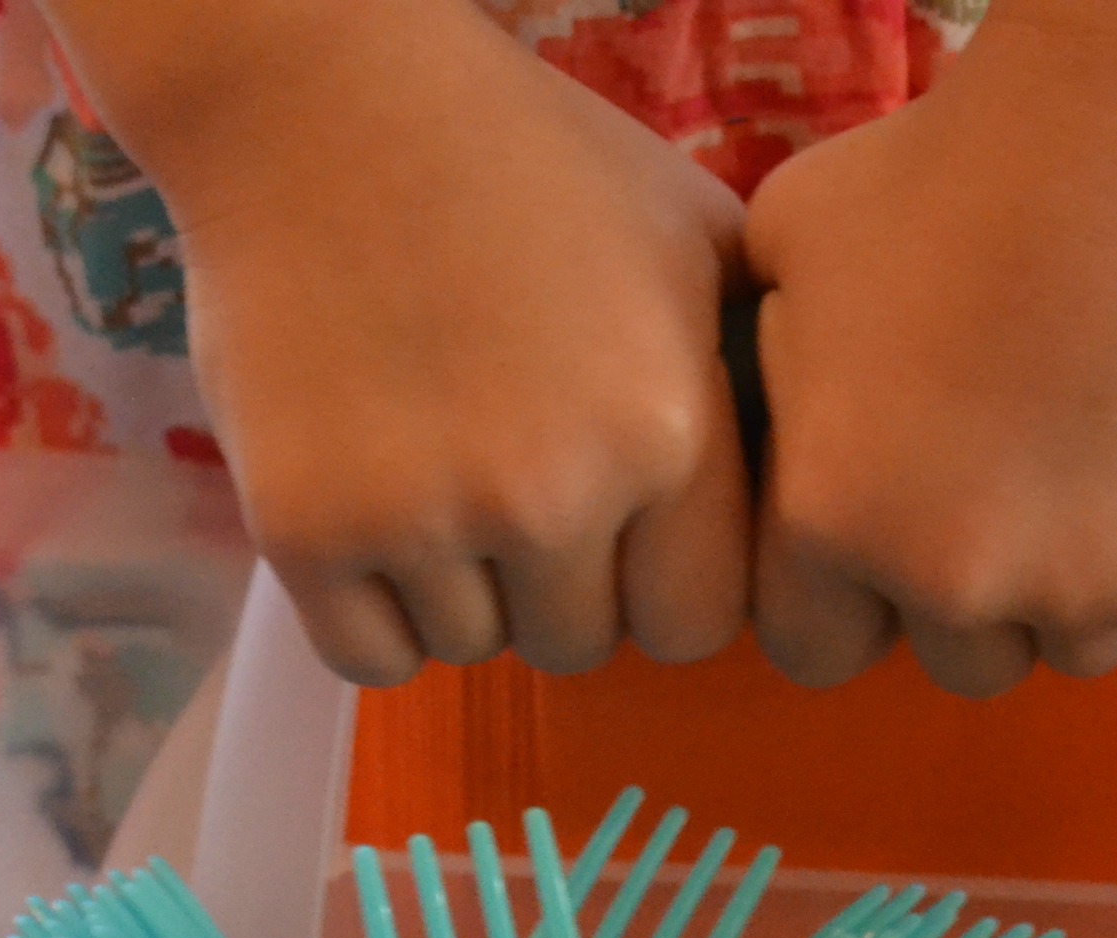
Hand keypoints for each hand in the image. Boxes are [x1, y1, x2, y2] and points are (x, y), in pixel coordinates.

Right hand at [43, 0, 750, 682]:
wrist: (321, 101)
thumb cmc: (524, 160)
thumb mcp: (693, 239)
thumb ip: (756, 377)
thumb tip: (808, 494)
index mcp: (669, 428)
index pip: (694, 623)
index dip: (658, 584)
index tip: (622, 530)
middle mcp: (555, 491)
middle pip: (580, 646)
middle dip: (556, 585)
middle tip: (509, 475)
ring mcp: (424, 515)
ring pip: (473, 649)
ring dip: (461, 589)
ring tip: (435, 463)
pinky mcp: (308, 530)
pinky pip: (370, 658)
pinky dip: (373, 611)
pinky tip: (375, 512)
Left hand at [743, 0, 1116, 696]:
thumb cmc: (950, 167)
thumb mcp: (788, 254)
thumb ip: (768, 380)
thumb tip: (762, 433)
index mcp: (831, 524)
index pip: (815, 647)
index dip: (848, 588)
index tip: (890, 520)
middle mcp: (952, 581)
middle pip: (953, 659)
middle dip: (967, 592)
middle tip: (1002, 478)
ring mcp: (1085, 589)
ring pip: (1070, 647)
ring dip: (1073, 584)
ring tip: (1088, 459)